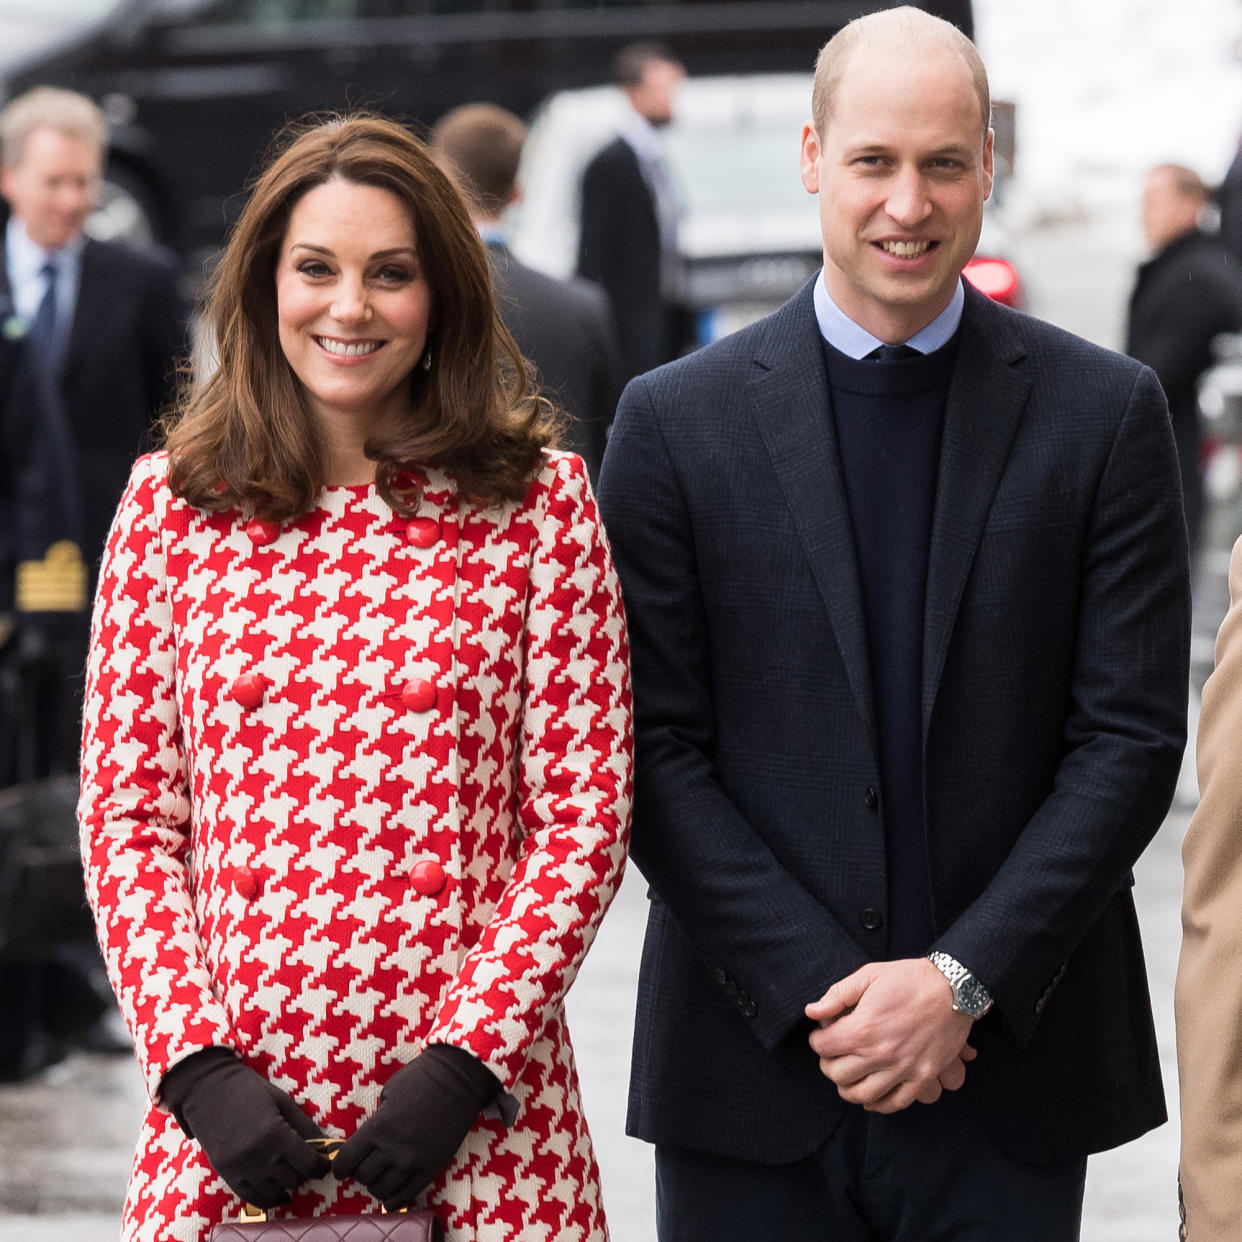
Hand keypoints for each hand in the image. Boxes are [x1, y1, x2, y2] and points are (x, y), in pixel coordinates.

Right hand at [160, 1047, 330, 1207]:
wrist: (208, 1090)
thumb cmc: (249, 1090)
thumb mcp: (282, 1101)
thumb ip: (304, 1125)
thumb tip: (325, 1145)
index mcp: (275, 1133)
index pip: (308, 1163)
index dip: (320, 1166)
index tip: (323, 1163)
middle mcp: (258, 1155)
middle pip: (293, 1179)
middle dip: (304, 1172)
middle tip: (306, 1162)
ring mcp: (240, 1168)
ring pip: (274, 1192)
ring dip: (286, 1185)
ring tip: (291, 1173)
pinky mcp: (226, 1174)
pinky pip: (251, 1198)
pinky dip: (267, 1198)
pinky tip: (278, 1193)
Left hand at [334, 1044, 498, 1209]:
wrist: (458, 1077)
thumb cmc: (421, 1077)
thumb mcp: (389, 1092)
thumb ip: (377, 1119)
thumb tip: (369, 1141)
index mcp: (378, 1127)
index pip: (346, 1161)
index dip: (340, 1167)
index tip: (342, 1167)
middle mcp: (394, 1148)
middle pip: (364, 1177)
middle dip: (359, 1173)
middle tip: (363, 1167)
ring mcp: (414, 1160)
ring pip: (383, 1188)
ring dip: (376, 1186)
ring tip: (379, 1178)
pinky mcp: (433, 1166)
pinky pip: (408, 1194)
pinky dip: (394, 1199)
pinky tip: (389, 1197)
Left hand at [805, 959, 975, 1113]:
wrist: (953, 989)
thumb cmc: (908, 978)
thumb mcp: (869, 974)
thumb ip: (837, 994)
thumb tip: (811, 1012)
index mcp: (864, 1028)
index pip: (823, 1048)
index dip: (817, 1040)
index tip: (823, 1034)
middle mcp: (881, 1054)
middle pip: (838, 1075)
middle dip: (829, 1064)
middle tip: (833, 1054)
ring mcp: (904, 1069)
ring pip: (862, 1095)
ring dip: (848, 1087)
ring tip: (848, 1074)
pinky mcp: (923, 1078)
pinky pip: (895, 1103)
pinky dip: (878, 1104)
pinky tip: (871, 1094)